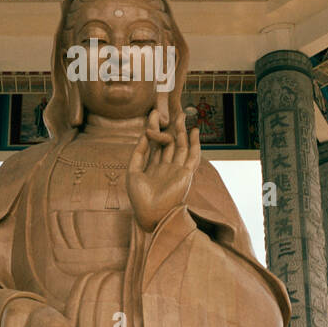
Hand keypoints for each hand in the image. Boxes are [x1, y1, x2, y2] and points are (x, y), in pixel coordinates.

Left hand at [127, 106, 199, 232]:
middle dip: (169, 127)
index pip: (155, 143)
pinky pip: (192, 156)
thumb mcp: (133, 172)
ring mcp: (176, 170)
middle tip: (169, 111)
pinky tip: (194, 131)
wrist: (150, 215)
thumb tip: (144, 135)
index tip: (153, 114)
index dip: (154, 128)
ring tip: (182, 117)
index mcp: (152, 167)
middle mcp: (166, 167)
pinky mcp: (186, 174)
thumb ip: (139, 153)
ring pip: (181, 146)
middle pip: (169, 142)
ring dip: (182, 132)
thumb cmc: (139, 198)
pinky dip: (195, 144)